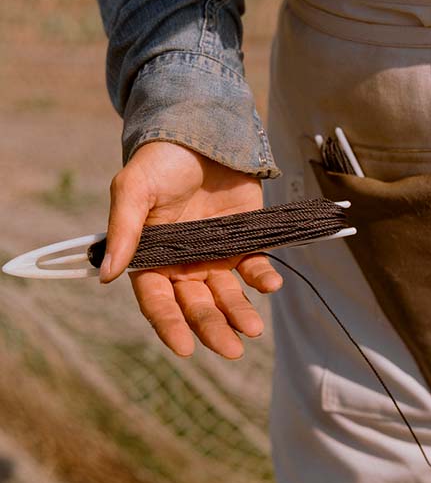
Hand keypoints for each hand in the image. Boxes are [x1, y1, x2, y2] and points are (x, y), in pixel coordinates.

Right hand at [100, 141, 282, 357]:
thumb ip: (124, 230)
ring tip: (253, 330)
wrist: (202, 132)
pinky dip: (263, 279)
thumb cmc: (162, 161)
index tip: (184, 349)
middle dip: (212, 329)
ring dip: (240, 314)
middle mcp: (184, 263)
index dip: (169, 325)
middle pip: (197, 306)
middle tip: (232, 349)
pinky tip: (270, 284)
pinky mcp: (244, 243)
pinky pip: (255, 268)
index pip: (158, 300)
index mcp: (153, 258)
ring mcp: (216, 255)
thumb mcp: (135, 188)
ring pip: (227, 295)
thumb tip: (108, 275)